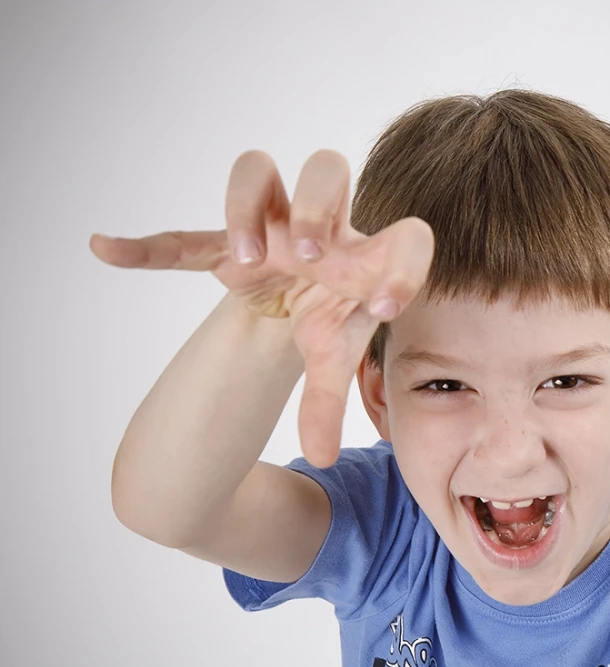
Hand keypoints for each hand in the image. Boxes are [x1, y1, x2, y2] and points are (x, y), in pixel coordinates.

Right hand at [90, 149, 433, 467]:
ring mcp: (271, 225)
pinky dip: (150, 246)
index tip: (385, 308)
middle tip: (307, 255)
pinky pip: (185, 238)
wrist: (303, 293)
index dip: (405, 265)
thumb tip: (324, 458)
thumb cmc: (334, 315)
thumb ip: (330, 402)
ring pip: (257, 173)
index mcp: (365, 254)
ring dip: (245, 209)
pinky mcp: (227, 242)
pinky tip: (106, 251)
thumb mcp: (334, 357)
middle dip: (316, 207)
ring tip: (242, 260)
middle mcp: (322, 226)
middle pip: (327, 169)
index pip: (406, 237)